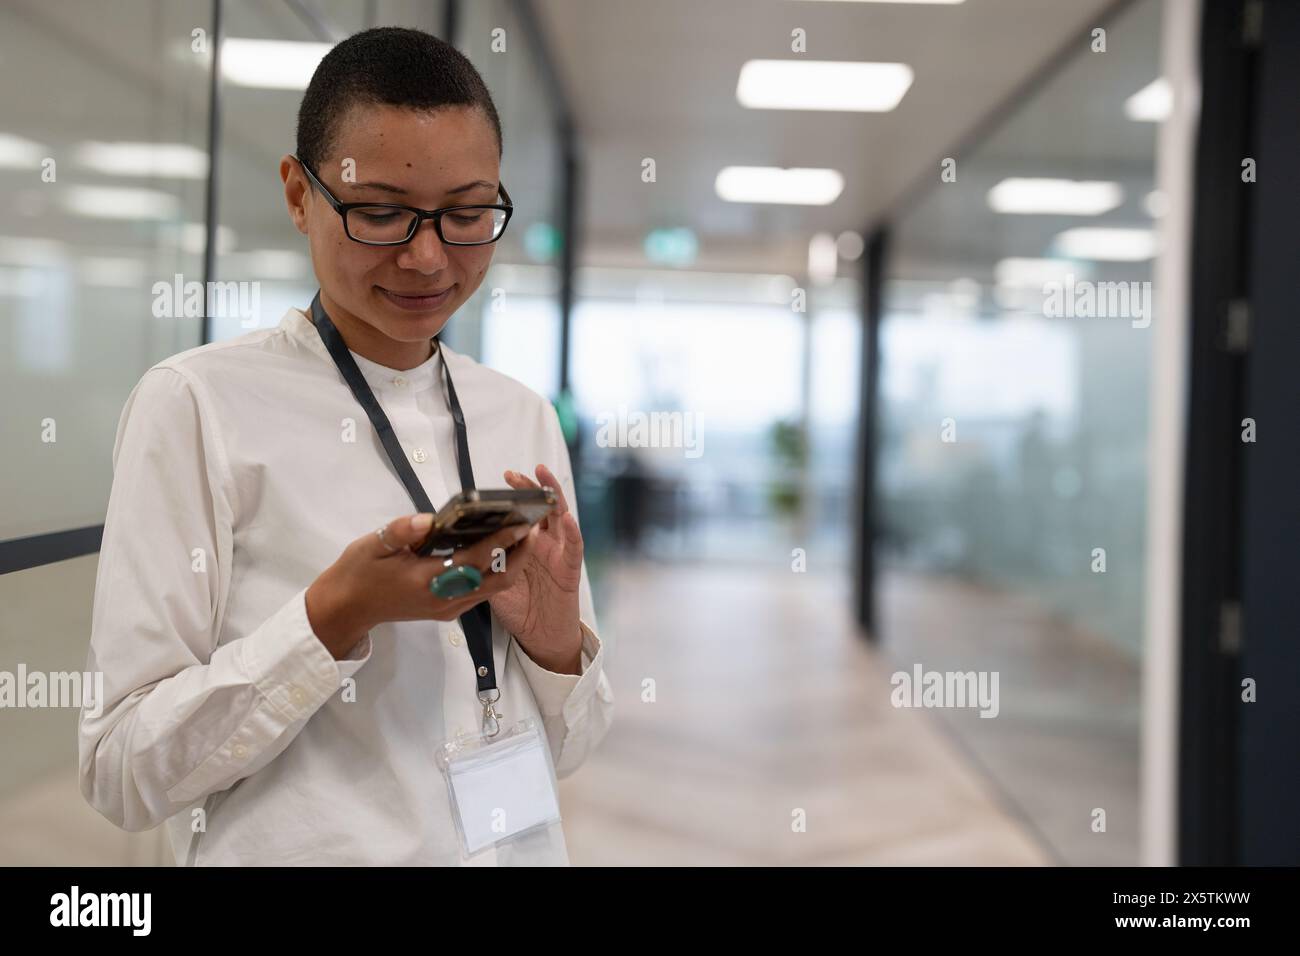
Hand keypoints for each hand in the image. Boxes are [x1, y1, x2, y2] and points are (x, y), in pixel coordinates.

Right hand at [305, 513, 532, 659]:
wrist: (347, 608)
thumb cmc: (359, 571)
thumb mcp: (373, 544)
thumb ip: (402, 531)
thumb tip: (427, 518)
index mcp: (427, 580)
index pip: (474, 559)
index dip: (501, 541)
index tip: (521, 523)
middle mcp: (443, 598)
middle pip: (496, 580)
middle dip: (519, 556)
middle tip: (532, 528)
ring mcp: (447, 607)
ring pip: (492, 589)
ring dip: (511, 566)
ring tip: (522, 538)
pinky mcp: (446, 611)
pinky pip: (480, 593)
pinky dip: (495, 573)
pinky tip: (498, 553)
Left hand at [489, 464, 583, 674]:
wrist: (541, 636)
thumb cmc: (519, 608)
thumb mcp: (493, 581)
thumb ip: (485, 561)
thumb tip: (460, 545)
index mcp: (527, 544)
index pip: (523, 511)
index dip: (516, 494)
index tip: (504, 478)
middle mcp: (544, 544)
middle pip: (540, 508)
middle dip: (531, 489)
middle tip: (516, 475)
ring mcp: (558, 554)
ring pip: (560, 519)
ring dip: (554, 498)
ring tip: (545, 482)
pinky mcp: (569, 570)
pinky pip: (573, 548)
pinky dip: (572, 532)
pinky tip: (567, 519)